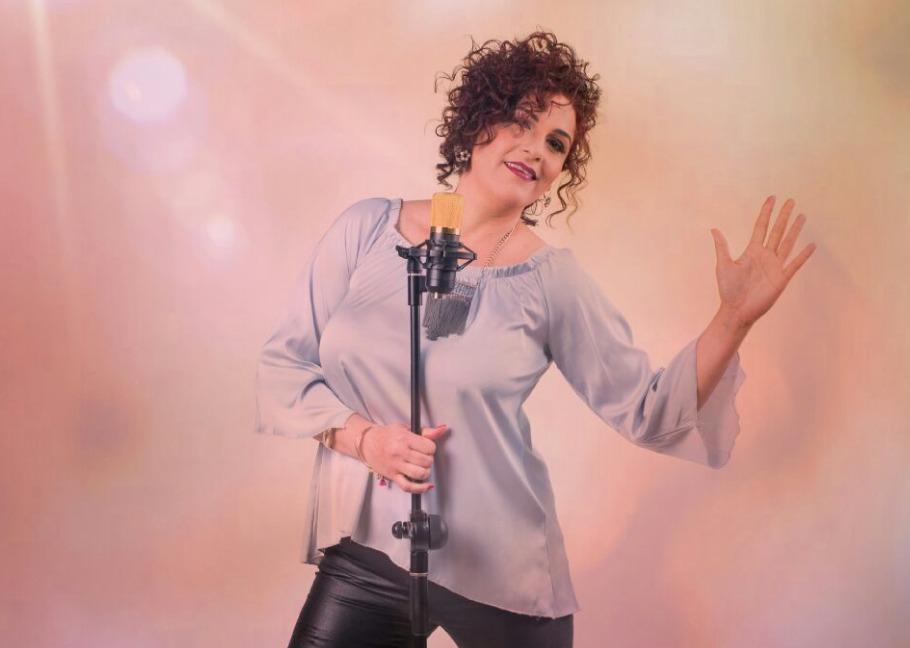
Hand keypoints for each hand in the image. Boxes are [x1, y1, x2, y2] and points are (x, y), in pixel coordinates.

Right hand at [361, 423, 448, 493]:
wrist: (367, 443)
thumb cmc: (387, 435)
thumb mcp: (405, 428)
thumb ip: (425, 431)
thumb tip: (442, 430)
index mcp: (405, 438)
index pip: (429, 447)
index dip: (431, 448)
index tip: (427, 447)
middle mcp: (400, 452)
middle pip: (426, 461)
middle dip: (429, 460)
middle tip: (423, 457)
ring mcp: (396, 466)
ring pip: (420, 474)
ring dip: (425, 472)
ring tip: (422, 467)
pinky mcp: (393, 476)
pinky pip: (408, 486)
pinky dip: (420, 488)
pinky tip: (427, 485)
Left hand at [710, 196, 816, 327]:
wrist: (737, 309)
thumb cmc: (728, 289)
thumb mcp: (723, 265)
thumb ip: (722, 247)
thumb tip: (713, 229)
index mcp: (752, 251)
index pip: (761, 227)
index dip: (766, 213)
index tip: (772, 198)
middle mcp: (765, 256)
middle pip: (777, 231)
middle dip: (783, 216)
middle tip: (791, 201)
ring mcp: (775, 266)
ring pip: (787, 243)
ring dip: (795, 230)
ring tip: (802, 216)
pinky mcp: (781, 278)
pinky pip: (794, 264)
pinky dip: (803, 255)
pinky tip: (811, 245)